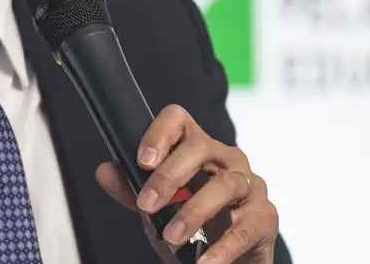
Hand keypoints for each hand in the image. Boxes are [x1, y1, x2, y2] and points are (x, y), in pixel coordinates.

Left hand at [96, 105, 278, 263]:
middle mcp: (227, 159)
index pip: (180, 121)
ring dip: (193, 212)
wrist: (235, 257)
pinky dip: (222, 248)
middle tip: (146, 204)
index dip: (160, 133)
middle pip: (200, 148)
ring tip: (172, 237)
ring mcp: (250, 186)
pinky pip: (244, 229)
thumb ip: (132, 190)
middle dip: (170, 176)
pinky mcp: (264, 218)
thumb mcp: (160, 206)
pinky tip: (204, 262)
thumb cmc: (199, 222)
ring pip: (223, 186)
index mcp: (199, 148)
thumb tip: (105, 171)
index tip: (142, 160)